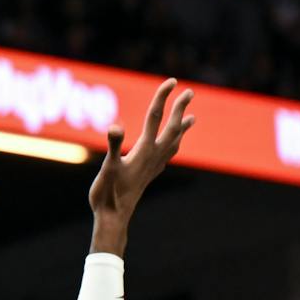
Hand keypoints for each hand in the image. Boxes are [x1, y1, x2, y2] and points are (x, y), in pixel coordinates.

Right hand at [88, 77, 194, 250]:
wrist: (114, 218)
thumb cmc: (108, 194)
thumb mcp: (107, 167)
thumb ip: (113, 146)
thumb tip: (115, 126)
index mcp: (144, 149)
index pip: (155, 117)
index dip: (163, 97)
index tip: (171, 81)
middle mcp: (153, 156)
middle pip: (171, 127)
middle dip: (180, 108)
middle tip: (190, 91)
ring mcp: (153, 166)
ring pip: (174, 142)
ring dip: (182, 127)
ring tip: (191, 118)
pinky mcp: (150, 175)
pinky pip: (167, 155)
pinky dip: (174, 145)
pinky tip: (172, 147)